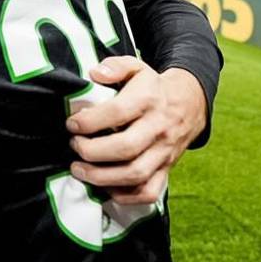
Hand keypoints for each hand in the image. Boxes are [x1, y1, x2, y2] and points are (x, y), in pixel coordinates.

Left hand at [66, 57, 206, 204]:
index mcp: (148, 100)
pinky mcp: (166, 169)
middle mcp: (158, 128)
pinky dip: (125, 196)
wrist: (189, 104)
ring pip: (135, 174)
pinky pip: (149, 192)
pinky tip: (104, 187)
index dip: (89, 121)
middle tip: (73, 146)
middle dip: (91, 152)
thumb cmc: (151, 86)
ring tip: (79, 170)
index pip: (117, 113)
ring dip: (102, 177)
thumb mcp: (136, 67)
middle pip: (125, 148)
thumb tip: (95, 73)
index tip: (71, 124)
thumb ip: (115, 66)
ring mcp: (164, 152)